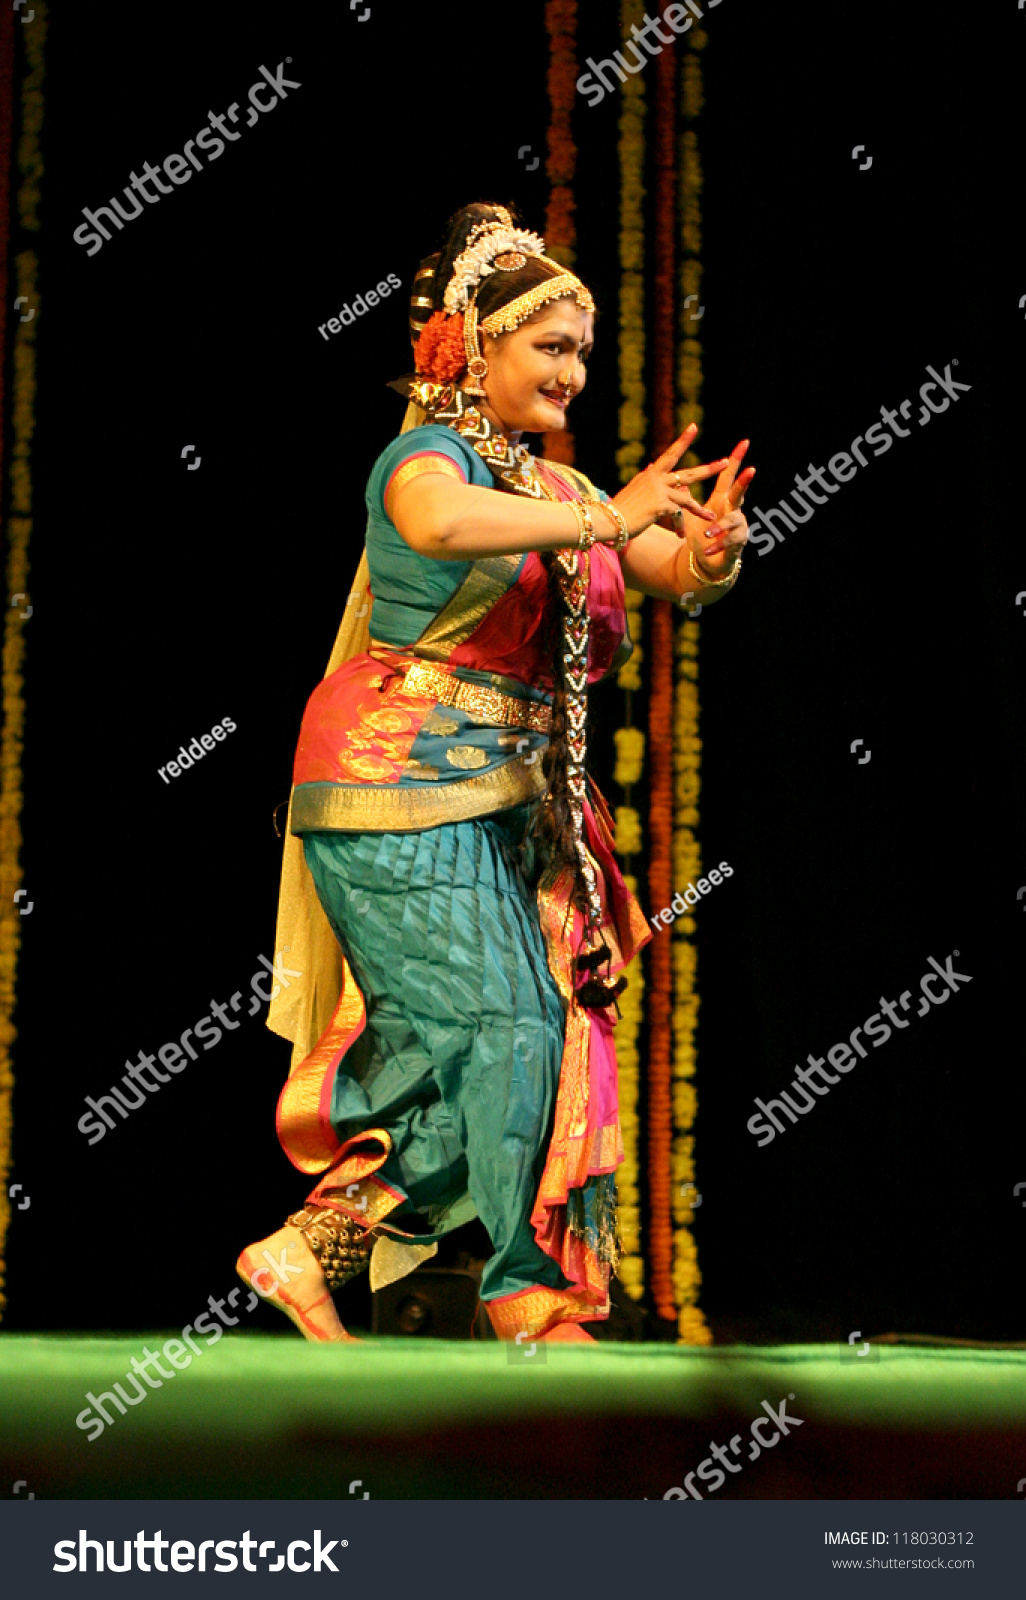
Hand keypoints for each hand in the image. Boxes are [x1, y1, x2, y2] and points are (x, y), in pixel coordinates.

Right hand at [609, 423, 728, 539]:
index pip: (670, 453)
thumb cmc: (619, 508)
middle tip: (726, 462)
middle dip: (709, 469)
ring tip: (711, 516)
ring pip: (687, 499)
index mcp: (651, 474)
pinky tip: (682, 536)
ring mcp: (660, 491)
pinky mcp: (661, 505)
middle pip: (689, 473)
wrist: (608, 520)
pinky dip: (680, 526)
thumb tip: (650, 466)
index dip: (683, 440)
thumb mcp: (634, 489)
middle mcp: (657, 479)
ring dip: (699, 510)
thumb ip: (645, 478)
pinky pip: (678, 515)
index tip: (694, 427)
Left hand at [685, 438, 754, 579]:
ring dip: (719, 526)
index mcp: (722, 501)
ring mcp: (738, 527)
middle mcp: (734, 511)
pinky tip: (706, 550)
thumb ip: (686, 499)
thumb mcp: (692, 516)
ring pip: (733, 521)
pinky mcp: (737, 544)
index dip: (735, 460)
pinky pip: (729, 542)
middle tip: (751, 469)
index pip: (728, 477)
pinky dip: (716, 546)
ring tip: (708, 533)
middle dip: (745, 482)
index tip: (744, 442)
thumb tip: (679, 479)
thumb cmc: (702, 536)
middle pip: (739, 492)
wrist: (707, 563)